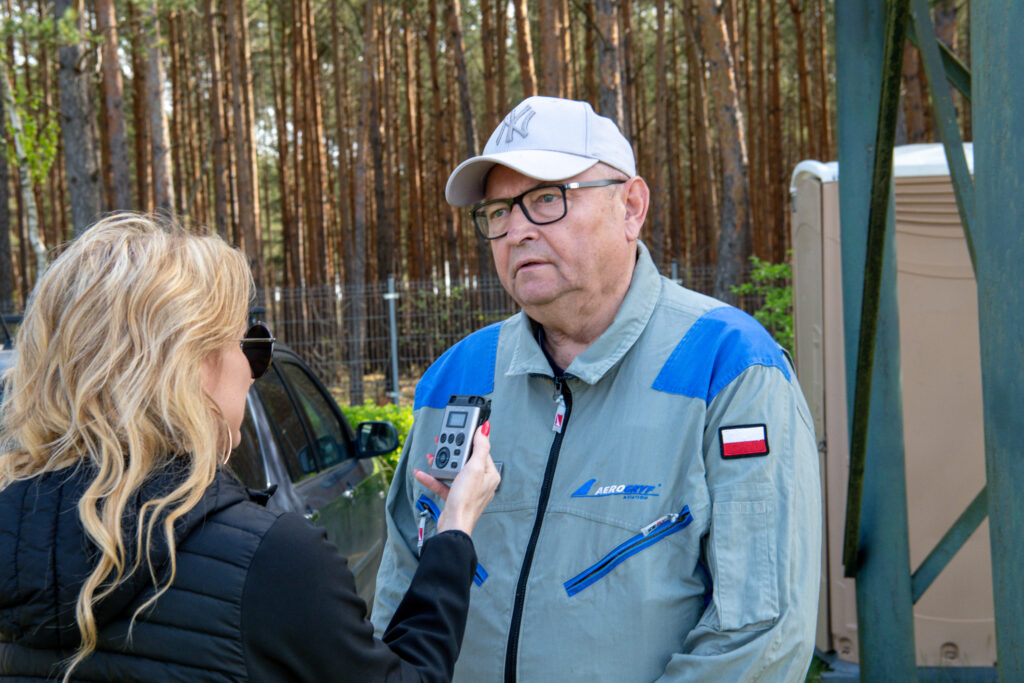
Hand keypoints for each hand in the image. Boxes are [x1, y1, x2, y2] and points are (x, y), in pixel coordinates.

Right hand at [414, 421, 499, 536]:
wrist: (453, 525)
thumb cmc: (466, 500)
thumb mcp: (474, 468)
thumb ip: (480, 447)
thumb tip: (485, 429)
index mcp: (489, 475)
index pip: (481, 451)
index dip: (469, 441)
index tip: (460, 432)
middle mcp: (480, 482)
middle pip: (465, 460)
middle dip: (451, 452)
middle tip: (441, 442)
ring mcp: (467, 490)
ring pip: (453, 471)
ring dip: (440, 463)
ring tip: (431, 457)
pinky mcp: (455, 497)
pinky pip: (443, 483)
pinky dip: (433, 478)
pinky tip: (422, 474)